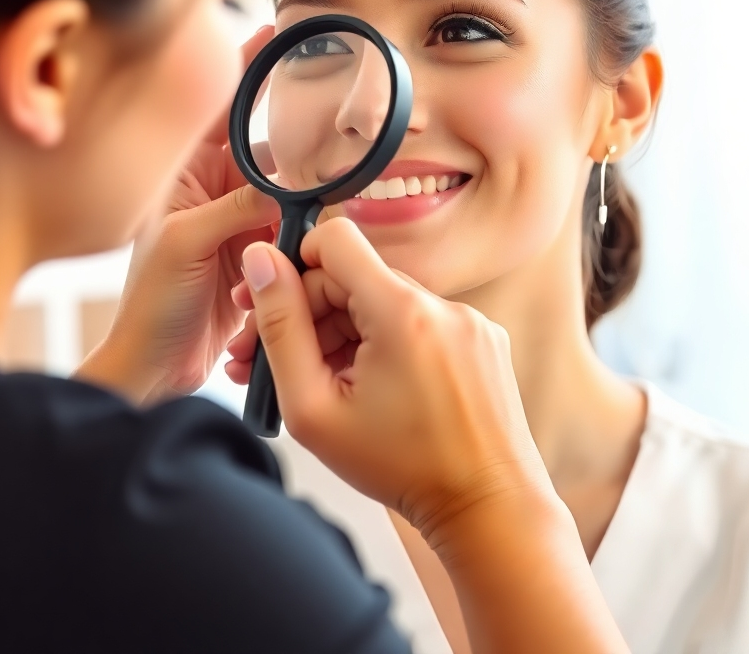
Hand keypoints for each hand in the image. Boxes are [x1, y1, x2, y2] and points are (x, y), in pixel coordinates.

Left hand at [77, 27, 279, 402]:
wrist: (153, 366)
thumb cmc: (148, 305)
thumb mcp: (189, 242)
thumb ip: (237, 206)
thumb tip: (286, 183)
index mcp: (182, 175)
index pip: (218, 109)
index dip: (245, 68)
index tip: (274, 33)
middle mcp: (208, 192)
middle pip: (264, 152)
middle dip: (294, 151)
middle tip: (328, 136)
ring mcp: (231, 223)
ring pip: (283, 195)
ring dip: (296, 208)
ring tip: (308, 215)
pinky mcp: (250, 255)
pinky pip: (286, 232)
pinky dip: (295, 241)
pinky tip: (296, 254)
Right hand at [230, 220, 629, 653]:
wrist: (489, 510)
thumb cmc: (405, 470)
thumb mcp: (314, 408)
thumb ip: (280, 329)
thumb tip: (260, 262)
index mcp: (402, 311)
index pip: (336, 238)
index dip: (295, 264)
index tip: (274, 304)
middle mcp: (441, 305)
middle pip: (355, 277)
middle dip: (306, 311)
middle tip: (265, 356)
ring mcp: (467, 320)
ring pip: (385, 302)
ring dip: (343, 332)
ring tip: (314, 382)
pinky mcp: (481, 339)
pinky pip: (418, 322)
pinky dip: (386, 344)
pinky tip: (364, 388)